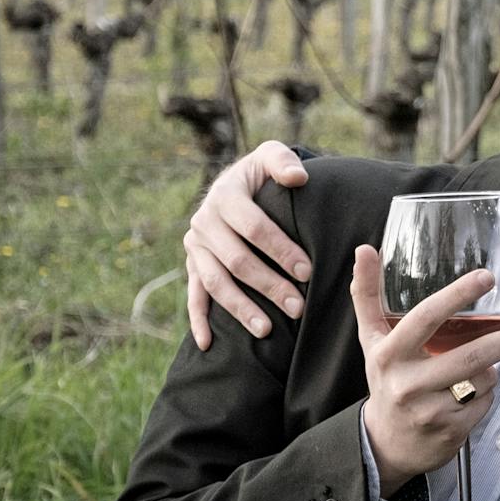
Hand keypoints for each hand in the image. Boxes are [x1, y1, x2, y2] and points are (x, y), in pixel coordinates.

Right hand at [185, 140, 311, 348]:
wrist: (235, 183)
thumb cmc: (262, 175)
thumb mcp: (270, 156)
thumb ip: (283, 162)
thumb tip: (297, 178)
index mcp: (224, 195)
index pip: (254, 228)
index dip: (280, 249)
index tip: (307, 270)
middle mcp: (204, 222)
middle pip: (237, 260)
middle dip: (269, 285)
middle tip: (298, 306)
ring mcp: (196, 246)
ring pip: (216, 283)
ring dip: (240, 308)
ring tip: (267, 330)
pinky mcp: (192, 265)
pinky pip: (193, 296)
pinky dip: (198, 321)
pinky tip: (208, 344)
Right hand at [348, 246, 499, 486]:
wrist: (385, 444)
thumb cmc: (385, 380)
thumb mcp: (372, 340)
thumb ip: (368, 295)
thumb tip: (365, 249)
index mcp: (390, 354)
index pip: (425, 318)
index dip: (457, 295)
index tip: (486, 277)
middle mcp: (408, 383)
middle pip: (469, 356)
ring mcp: (429, 410)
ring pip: (482, 379)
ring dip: (491, 369)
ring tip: (480, 367)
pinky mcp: (450, 432)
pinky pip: (485, 402)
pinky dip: (486, 393)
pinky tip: (470, 394)